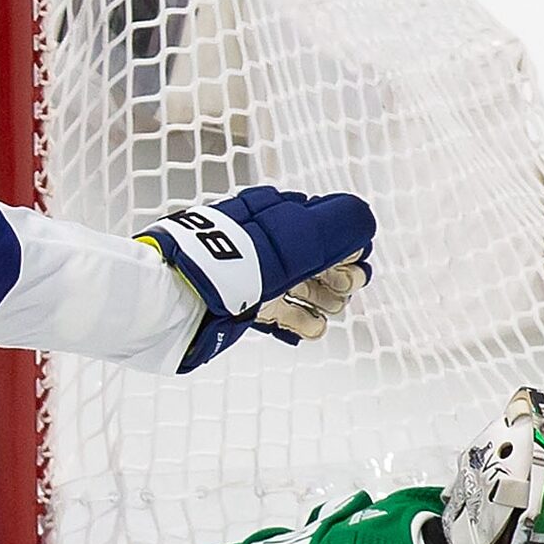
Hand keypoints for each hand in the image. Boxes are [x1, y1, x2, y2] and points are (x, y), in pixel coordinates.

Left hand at [139, 185, 377, 371]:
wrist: (180, 295)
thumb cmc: (236, 259)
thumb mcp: (298, 233)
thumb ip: (339, 224)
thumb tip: (363, 225)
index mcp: (279, 216)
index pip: (327, 229)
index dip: (347, 250)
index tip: (352, 267)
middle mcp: (269, 244)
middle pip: (320, 260)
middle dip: (339, 277)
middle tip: (341, 290)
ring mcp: (258, 277)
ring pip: (304, 289)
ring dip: (324, 299)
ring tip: (328, 309)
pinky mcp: (246, 308)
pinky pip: (281, 313)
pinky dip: (300, 320)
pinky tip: (310, 327)